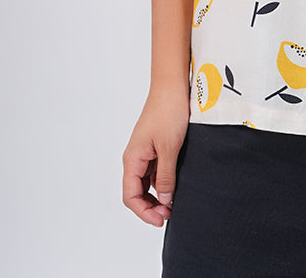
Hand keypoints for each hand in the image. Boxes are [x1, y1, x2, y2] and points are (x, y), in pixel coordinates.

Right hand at [122, 87, 190, 225]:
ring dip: (157, 195)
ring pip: (146, 182)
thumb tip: (164, 201)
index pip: (130, 195)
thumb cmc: (168, 112)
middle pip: (136, 192)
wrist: (173, 86)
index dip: (144, 212)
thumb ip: (166, 177)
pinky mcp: (154, 146)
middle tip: (170, 214)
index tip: (161, 219)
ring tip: (174, 202)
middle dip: (150, 207)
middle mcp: (135, 157)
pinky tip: (175, 184)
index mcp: (132, 159)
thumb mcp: (170, 148)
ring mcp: (144, 152)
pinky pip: (154, 170)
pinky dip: (162, 181)